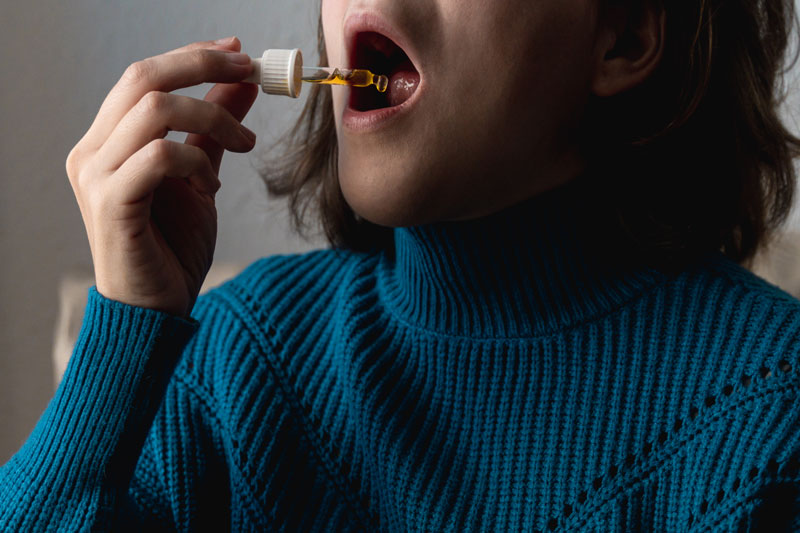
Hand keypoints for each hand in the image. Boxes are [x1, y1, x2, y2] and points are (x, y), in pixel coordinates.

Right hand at [65, 37, 258, 316]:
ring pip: (154, 110)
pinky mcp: (110, 203)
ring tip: (242, 146)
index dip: (191, 57)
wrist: (156, 309)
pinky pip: (159, 156)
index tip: (238, 52)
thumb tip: (242, 82)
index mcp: (108, 141)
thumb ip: (213, 129)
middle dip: (203, 67)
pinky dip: (196, 161)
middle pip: (143, 78)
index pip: (143, 76)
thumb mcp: (201, 175)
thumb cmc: (172, 247)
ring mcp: (96, 175)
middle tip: (251, 73)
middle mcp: (92, 151)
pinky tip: (211, 186)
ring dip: (212, 118)